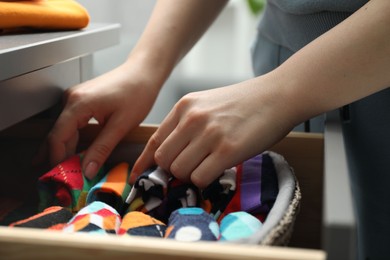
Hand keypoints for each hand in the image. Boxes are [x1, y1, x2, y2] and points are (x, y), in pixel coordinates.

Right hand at [46, 61, 159, 178]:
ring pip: (63, 130)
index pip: (57, 137)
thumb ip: (102, 149)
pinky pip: (70, 124)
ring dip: (65, 150)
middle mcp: (70, 99)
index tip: (62, 179)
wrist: (143, 73)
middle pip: (57, 134)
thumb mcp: (121, 125)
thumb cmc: (137, 93)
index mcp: (78, 103)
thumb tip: (87, 171)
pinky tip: (75, 154)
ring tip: (68, 172)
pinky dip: (72, 140)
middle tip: (63, 180)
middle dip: (58, 158)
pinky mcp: (80, 100)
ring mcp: (74, 98)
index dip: (57, 160)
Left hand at [132, 76, 295, 187]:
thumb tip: (173, 153)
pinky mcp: (227, 150)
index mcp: (184, 107)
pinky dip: (206, 180)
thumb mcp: (207, 103)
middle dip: (174, 170)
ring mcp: (209, 134)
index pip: (154, 141)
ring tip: (208, 166)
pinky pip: (201, 178)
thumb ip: (187, 124)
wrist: (278, 95)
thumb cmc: (244, 103)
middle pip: (164, 160)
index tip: (140, 176)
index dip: (146, 162)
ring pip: (180, 171)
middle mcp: (192, 119)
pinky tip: (219, 169)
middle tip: (192, 168)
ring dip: (191, 176)